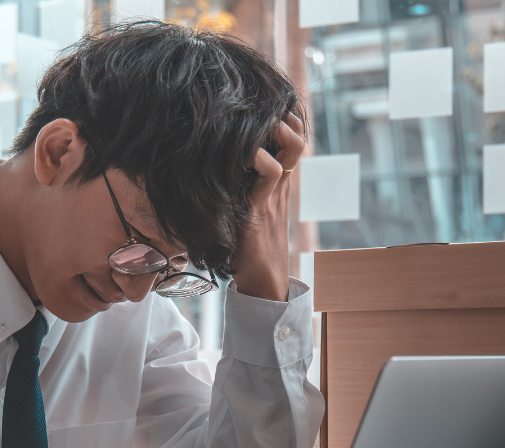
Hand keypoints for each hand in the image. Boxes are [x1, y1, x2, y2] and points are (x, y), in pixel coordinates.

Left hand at [230, 113, 306, 302]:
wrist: (262, 279)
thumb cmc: (247, 245)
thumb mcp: (243, 207)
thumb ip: (236, 186)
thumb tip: (208, 163)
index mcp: (279, 183)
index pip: (292, 138)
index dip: (280, 118)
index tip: (255, 111)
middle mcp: (281, 183)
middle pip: (297, 134)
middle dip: (279, 116)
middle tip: (252, 114)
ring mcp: (275, 193)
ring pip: (290, 144)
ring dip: (271, 129)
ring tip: (248, 129)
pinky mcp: (262, 206)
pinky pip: (270, 169)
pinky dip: (254, 155)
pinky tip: (235, 155)